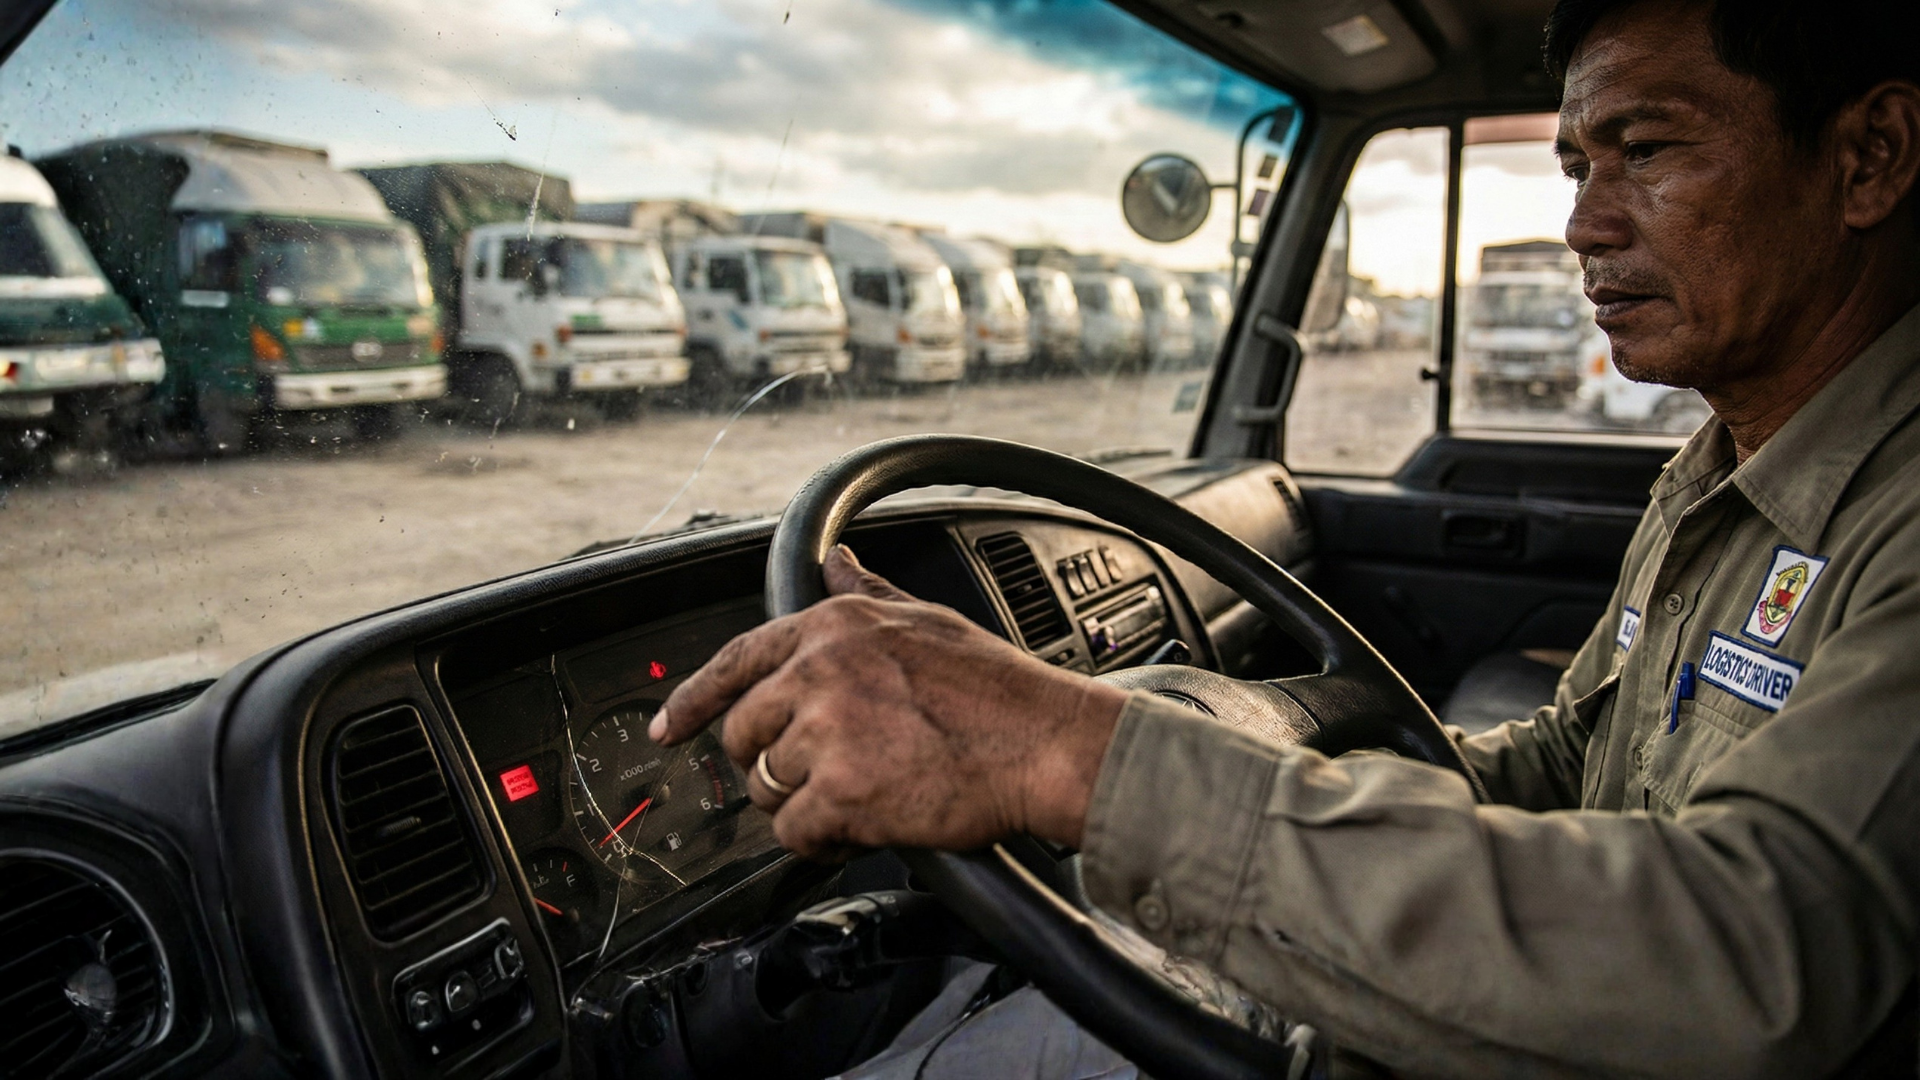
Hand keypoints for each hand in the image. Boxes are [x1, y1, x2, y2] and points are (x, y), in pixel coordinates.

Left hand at [651, 545, 1126, 857]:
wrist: (1046, 744)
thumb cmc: (999, 690)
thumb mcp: (926, 619)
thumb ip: (868, 593)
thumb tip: (838, 561)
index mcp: (835, 624)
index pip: (736, 660)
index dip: (693, 700)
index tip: (667, 728)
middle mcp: (820, 670)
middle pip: (745, 733)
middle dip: (772, 763)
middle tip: (820, 775)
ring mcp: (828, 731)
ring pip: (768, 787)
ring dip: (803, 803)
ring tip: (857, 798)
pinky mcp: (842, 791)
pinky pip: (795, 832)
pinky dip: (821, 841)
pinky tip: (859, 829)